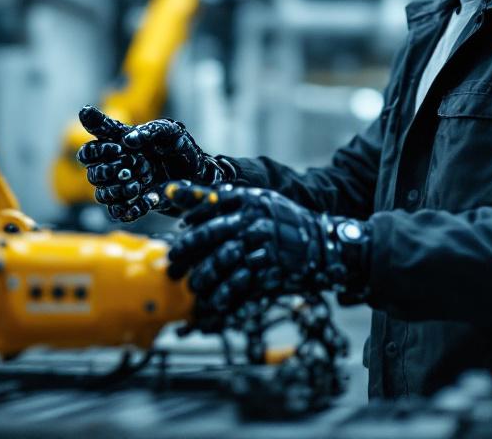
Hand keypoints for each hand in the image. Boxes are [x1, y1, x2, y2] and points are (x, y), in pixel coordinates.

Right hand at [77, 107, 235, 221]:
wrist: (198, 174)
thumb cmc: (180, 147)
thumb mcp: (169, 131)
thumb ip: (149, 131)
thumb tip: (128, 140)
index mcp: (117, 146)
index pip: (89, 151)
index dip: (95, 151)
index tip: (118, 148)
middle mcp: (116, 167)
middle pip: (92, 175)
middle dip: (107, 173)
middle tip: (130, 168)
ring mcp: (124, 187)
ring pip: (102, 195)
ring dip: (116, 192)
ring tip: (137, 186)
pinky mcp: (135, 204)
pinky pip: (119, 212)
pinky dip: (130, 209)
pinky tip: (147, 199)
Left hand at [163, 183, 370, 329]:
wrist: (322, 243)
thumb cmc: (281, 220)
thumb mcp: (253, 200)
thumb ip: (211, 197)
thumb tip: (169, 190)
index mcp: (248, 199)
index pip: (209, 205)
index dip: (191, 220)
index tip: (181, 230)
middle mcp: (253, 218)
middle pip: (209, 234)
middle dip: (186, 251)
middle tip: (173, 265)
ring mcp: (262, 243)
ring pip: (220, 261)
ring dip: (203, 277)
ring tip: (194, 285)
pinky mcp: (269, 266)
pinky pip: (239, 282)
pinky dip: (223, 294)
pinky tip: (213, 301)